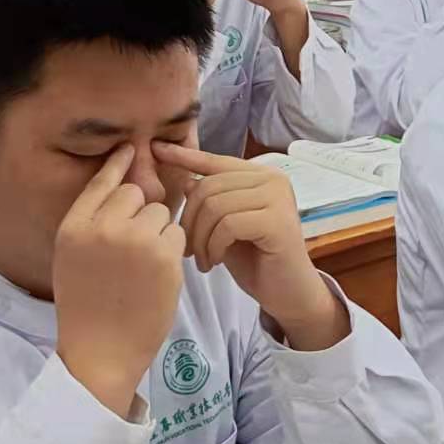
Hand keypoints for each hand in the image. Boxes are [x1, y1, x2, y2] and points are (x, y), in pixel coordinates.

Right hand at [54, 145, 186, 418]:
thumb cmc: (86, 306)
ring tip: (142, 267)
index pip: (102, 181)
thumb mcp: (72, 257)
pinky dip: (173, 251)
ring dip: (158, 232)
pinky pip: (177, 235)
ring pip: (161, 213)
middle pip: (136, 193)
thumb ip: (91, 220)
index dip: (118, 163)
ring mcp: (135, 240)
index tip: (130, 149)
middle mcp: (103, 227)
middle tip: (131, 249)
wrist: (100, 353)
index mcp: (74, 227)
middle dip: (140, 213)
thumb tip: (122, 181)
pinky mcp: (164, 257)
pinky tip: (156, 276)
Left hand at [154, 142, 349, 350]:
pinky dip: (214, 246)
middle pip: (208, 186)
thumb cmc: (255, 259)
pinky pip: (227, 225)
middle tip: (188, 251)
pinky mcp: (277, 220)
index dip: (183, 156)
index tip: (156, 150)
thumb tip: (185, 180)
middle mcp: (272, 179)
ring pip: (214, 206)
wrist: (288, 293)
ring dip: (200, 238)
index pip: (215, 160)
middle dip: (189, 221)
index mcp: (260, 174)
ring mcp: (277, 197)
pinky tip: (214, 262)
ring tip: (202, 260)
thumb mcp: (225, 226)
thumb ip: (211, 201)